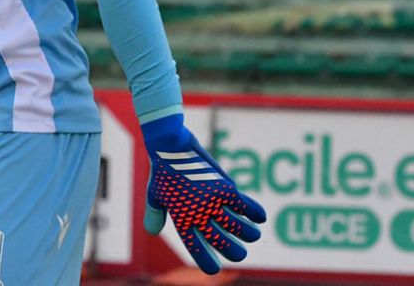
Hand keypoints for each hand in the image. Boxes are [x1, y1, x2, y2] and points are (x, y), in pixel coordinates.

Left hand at [142, 114, 265, 274]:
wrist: (170, 145)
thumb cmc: (162, 169)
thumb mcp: (154, 194)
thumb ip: (155, 214)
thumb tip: (152, 232)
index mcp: (181, 219)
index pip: (196, 249)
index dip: (207, 262)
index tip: (215, 270)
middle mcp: (198, 214)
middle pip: (222, 242)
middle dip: (234, 252)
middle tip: (241, 254)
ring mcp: (212, 202)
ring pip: (238, 227)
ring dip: (248, 234)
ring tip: (253, 235)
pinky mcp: (224, 188)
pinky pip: (245, 206)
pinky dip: (255, 212)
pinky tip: (261, 218)